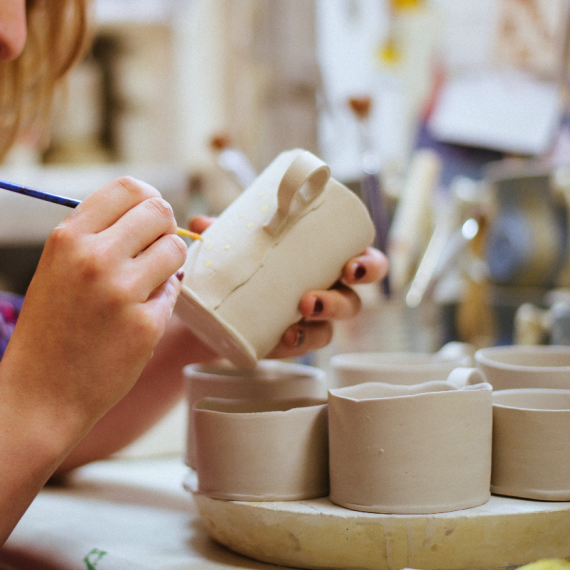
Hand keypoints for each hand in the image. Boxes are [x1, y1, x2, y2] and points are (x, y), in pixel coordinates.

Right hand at [0, 177, 186, 440]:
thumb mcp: (55, 268)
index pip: (129, 188)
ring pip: (175, 249)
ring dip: (169, 263)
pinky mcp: (145, 324)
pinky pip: (174, 291)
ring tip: (146, 283)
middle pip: (160, 211)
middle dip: (164, 228)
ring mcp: (121, 291)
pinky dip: (163, 300)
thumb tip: (151, 207)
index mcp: (68, 238)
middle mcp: (94, 257)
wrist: (39, 396)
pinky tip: (138, 316)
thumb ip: (95, 235)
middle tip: (155, 250)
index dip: (148, 199)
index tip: (150, 218)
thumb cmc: (49, 329)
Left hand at [188, 216, 387, 359]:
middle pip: (352, 302)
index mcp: (327, 263)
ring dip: (317, 325)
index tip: (352, 264)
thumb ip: (221, 233)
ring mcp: (307, 323)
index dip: (369, 266)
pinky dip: (295, 343)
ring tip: (297, 314)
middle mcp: (326, 294)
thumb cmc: (245, 262)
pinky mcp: (287, 342)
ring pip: (329, 329)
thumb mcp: (239, 243)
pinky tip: (284, 339)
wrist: (216, 303)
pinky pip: (300, 347)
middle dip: (340, 302)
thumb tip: (200, 222)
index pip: (365, 263)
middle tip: (313, 298)